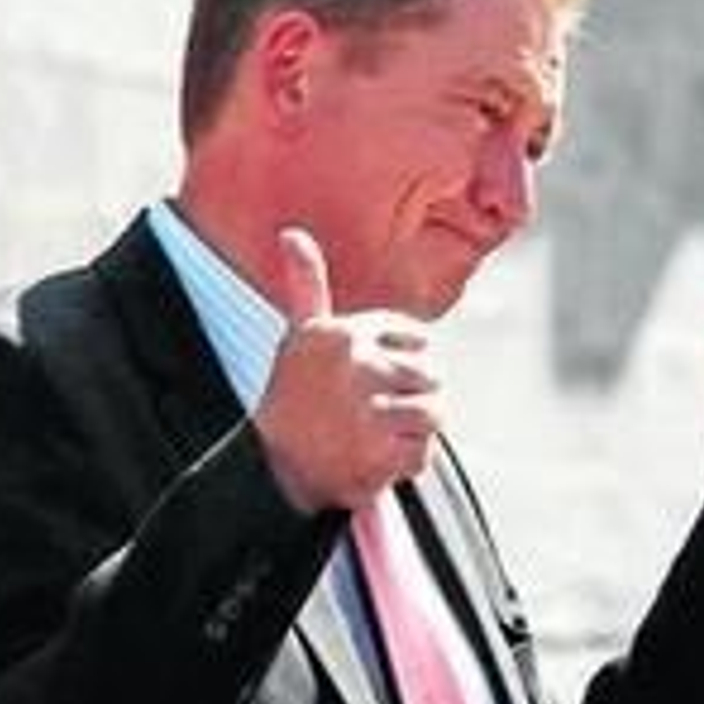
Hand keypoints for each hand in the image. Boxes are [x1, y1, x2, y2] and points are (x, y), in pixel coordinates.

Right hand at [253, 226, 442, 514]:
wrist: (269, 471)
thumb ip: (306, 284)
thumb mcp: (301, 337)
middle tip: (374, 414)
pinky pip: (424, 453)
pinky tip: (374, 461)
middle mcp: (354, 365)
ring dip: (412, 432)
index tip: (371, 380)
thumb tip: (291, 233)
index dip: (401, 362)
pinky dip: (405, 465)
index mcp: (342, 333)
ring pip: (434, 413)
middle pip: (432, 374)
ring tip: (376, 436)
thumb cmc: (292, 398)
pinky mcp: (378, 451)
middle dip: (412, 398)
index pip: (416, 337)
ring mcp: (367, 408)